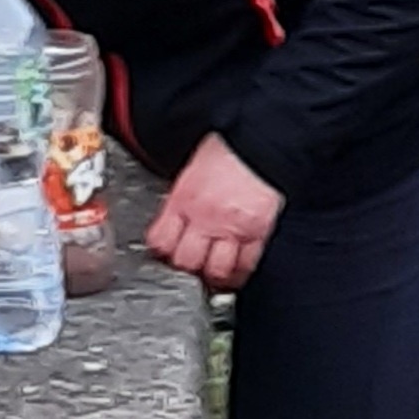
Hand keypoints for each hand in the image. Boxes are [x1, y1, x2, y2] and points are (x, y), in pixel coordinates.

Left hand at [144, 133, 285, 290]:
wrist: (258, 142)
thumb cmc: (226, 151)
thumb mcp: (190, 173)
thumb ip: (180, 200)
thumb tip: (173, 219)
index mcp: (183, 201)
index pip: (161, 240)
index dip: (160, 252)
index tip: (165, 253)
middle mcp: (205, 218)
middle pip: (187, 261)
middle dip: (185, 268)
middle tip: (189, 266)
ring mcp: (232, 228)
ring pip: (216, 269)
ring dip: (212, 275)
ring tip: (211, 274)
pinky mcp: (257, 232)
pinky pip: (247, 263)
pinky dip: (239, 272)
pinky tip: (235, 271)